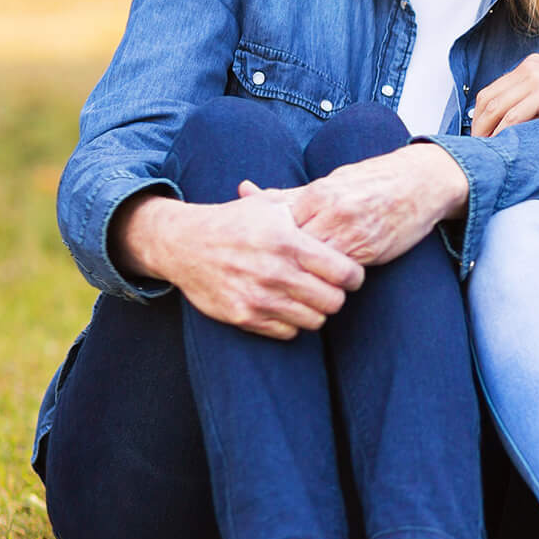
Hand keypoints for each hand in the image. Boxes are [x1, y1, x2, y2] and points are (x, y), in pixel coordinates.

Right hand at [120, 193, 364, 338]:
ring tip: (306, 296)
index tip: (349, 275)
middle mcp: (276, 272)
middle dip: (336, 295)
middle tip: (327, 287)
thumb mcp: (270, 206)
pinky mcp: (243, 316)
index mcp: (289, 242)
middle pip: (334, 302)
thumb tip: (341, 216)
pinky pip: (288, 332)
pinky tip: (284, 306)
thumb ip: (307, 213)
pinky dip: (291, 323)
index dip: (354, 276)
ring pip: (314, 321)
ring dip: (314, 310)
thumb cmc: (235, 222)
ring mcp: (259, 297)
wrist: (183, 244)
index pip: (345, 273)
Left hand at [240, 144, 467, 267]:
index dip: (263, 243)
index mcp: (318, 193)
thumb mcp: (328, 182)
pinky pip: (339, 274)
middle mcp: (333, 214)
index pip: (277, 225)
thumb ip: (286, 194)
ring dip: (301, 276)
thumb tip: (243, 190)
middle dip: (277, 263)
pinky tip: (316, 284)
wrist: (421, 183)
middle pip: (292, 249)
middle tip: (261, 275)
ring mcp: (353, 234)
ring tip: (286, 285)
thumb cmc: (371, 181)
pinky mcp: (370, 252)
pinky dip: (326, 280)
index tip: (253, 253)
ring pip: (315, 266)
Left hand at [469, 53, 538, 141]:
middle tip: (476, 148)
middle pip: (489, 98)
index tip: (479, 135)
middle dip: (478, 125)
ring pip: (497, 107)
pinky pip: (514, 116)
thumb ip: (535, 98)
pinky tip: (501, 146)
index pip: (493, 89)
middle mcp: (532, 66)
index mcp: (533, 64)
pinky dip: (503, 133)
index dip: (480, 115)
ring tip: (485, 151)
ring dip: (486, 131)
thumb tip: (510, 118)